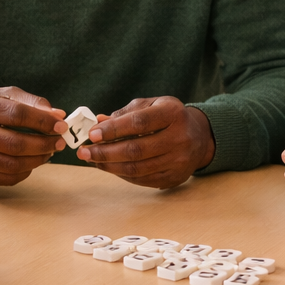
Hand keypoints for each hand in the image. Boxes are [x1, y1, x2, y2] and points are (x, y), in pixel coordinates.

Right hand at [0, 87, 65, 185]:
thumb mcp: (1, 94)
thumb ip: (29, 102)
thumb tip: (57, 116)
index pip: (15, 114)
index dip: (42, 121)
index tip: (61, 125)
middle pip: (14, 143)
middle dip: (43, 144)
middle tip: (59, 142)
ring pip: (11, 163)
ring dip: (37, 160)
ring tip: (49, 152)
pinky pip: (6, 178)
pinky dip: (25, 172)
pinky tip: (32, 162)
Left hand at [72, 97, 214, 188]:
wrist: (200, 137)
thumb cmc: (169, 117)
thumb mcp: (152, 105)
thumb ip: (126, 113)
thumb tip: (98, 122)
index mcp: (173, 114)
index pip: (139, 123)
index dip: (113, 129)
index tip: (91, 134)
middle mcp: (180, 138)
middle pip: (136, 150)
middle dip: (105, 152)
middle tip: (83, 152)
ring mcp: (179, 161)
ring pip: (137, 168)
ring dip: (109, 166)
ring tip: (92, 160)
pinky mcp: (175, 178)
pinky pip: (142, 179)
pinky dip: (122, 174)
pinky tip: (109, 167)